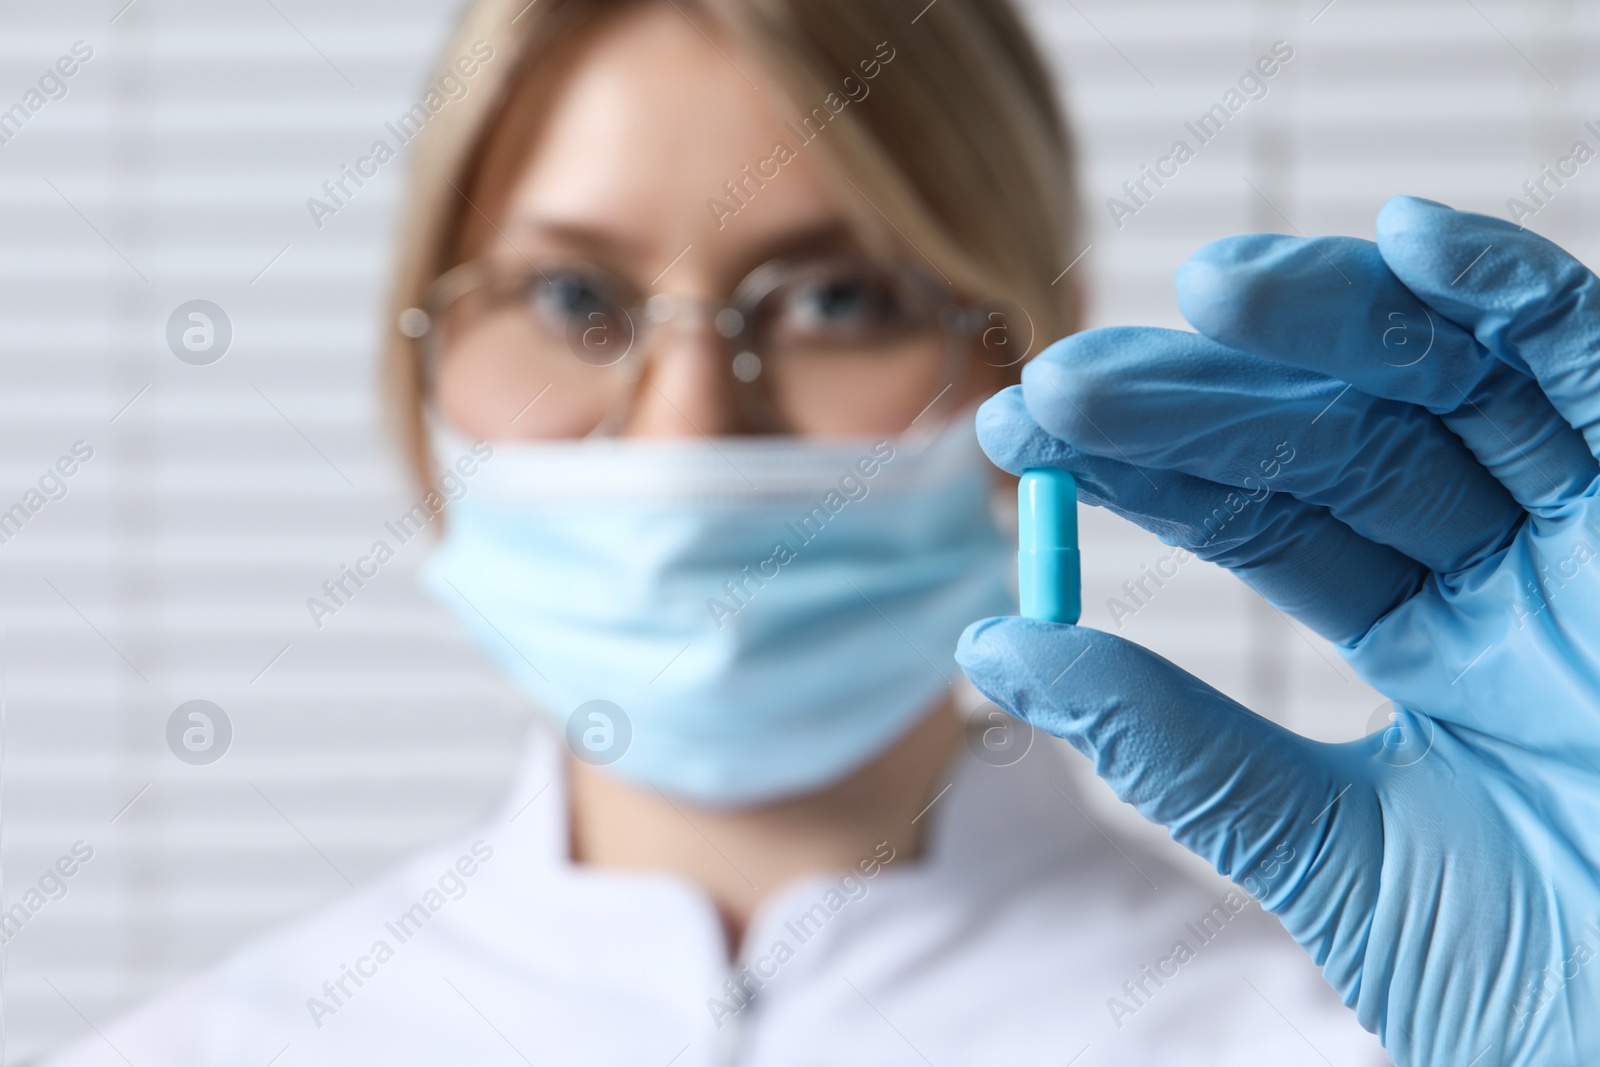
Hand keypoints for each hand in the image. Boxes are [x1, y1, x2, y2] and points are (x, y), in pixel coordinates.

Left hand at [956, 197, 1599, 1065]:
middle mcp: (1511, 567)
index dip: (1145, 468)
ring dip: (1328, 319)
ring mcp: (1595, 534)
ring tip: (1206, 291)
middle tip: (1064, 378)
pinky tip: (1415, 238)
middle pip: (1336, 430)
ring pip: (1449, 377)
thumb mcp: (1333, 854)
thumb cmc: (1552, 995)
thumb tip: (994, 642)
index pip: (1264, 515)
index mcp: (1434, 642)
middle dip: (1199, 396)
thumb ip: (1176, 748)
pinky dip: (1524, 295)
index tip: (1020, 435)